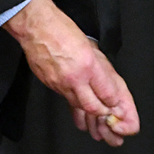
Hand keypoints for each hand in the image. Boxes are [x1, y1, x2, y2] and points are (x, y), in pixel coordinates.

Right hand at [4, 0, 139, 144]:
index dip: (114, 104)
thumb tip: (111, 87)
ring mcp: (61, 83)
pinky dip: (75, 107)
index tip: (117, 108)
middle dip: (103, 117)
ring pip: (79, 107)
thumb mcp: (91, 48)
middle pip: (93, 108)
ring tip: (98, 126)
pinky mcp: (51, 85)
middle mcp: (75, 77)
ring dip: (89, 116)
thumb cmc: (63, 31)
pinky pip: (66, 101)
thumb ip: (101, 69)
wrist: (36, 27)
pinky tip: (80, 115)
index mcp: (89, 65)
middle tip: (109, 122)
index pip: (108, 95)